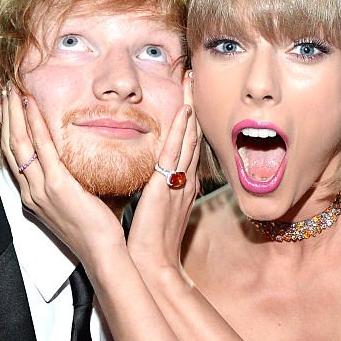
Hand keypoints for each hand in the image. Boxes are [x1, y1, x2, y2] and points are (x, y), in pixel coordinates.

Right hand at [0, 84, 125, 271]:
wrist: (102, 253)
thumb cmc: (97, 230)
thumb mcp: (79, 201)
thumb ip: (75, 179)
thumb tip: (86, 158)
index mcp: (34, 197)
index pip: (14, 158)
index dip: (9, 130)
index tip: (9, 107)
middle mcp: (31, 192)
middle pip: (10, 146)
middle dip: (7, 115)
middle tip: (6, 89)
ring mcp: (41, 189)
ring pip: (19, 143)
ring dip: (15, 113)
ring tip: (13, 89)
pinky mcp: (57, 186)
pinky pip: (42, 148)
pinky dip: (35, 124)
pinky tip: (32, 105)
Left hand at [128, 73, 200, 275]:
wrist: (152, 264)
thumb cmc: (149, 242)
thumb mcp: (153, 209)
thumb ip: (154, 191)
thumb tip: (147, 179)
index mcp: (181, 185)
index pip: (186, 145)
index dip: (188, 119)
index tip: (185, 95)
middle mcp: (185, 180)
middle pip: (192, 135)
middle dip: (193, 104)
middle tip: (193, 76)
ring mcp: (179, 182)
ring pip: (188, 138)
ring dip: (189, 108)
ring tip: (190, 82)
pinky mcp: (167, 187)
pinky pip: (176, 154)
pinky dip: (181, 131)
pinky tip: (183, 111)